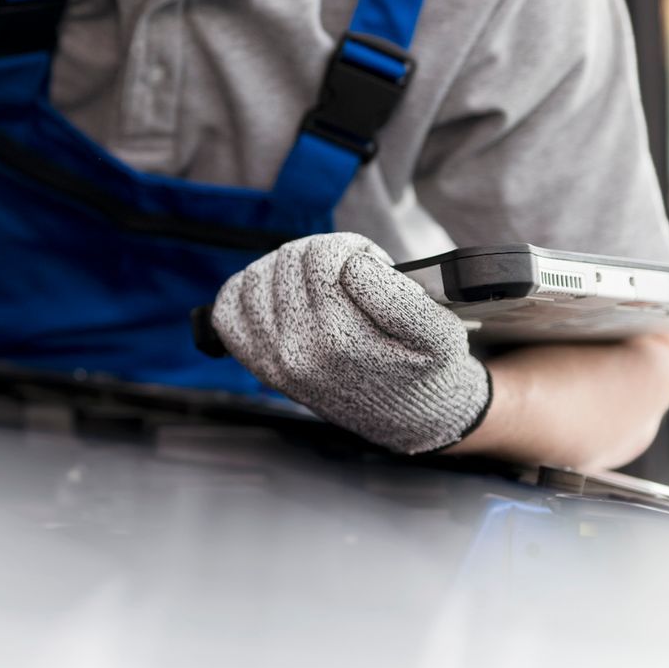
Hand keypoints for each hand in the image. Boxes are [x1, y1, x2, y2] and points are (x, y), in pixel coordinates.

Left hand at [209, 232, 491, 454]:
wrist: (411, 418)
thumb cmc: (424, 369)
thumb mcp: (438, 334)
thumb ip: (401, 297)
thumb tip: (352, 267)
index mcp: (339, 340)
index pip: (323, 255)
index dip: (356, 249)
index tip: (375, 266)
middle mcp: (297, 353)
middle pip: (291, 259)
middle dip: (325, 255)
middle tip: (352, 276)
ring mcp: (271, 359)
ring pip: (259, 273)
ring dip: (290, 269)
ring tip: (323, 286)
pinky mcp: (258, 362)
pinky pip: (229, 305)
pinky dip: (249, 290)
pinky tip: (282, 295)